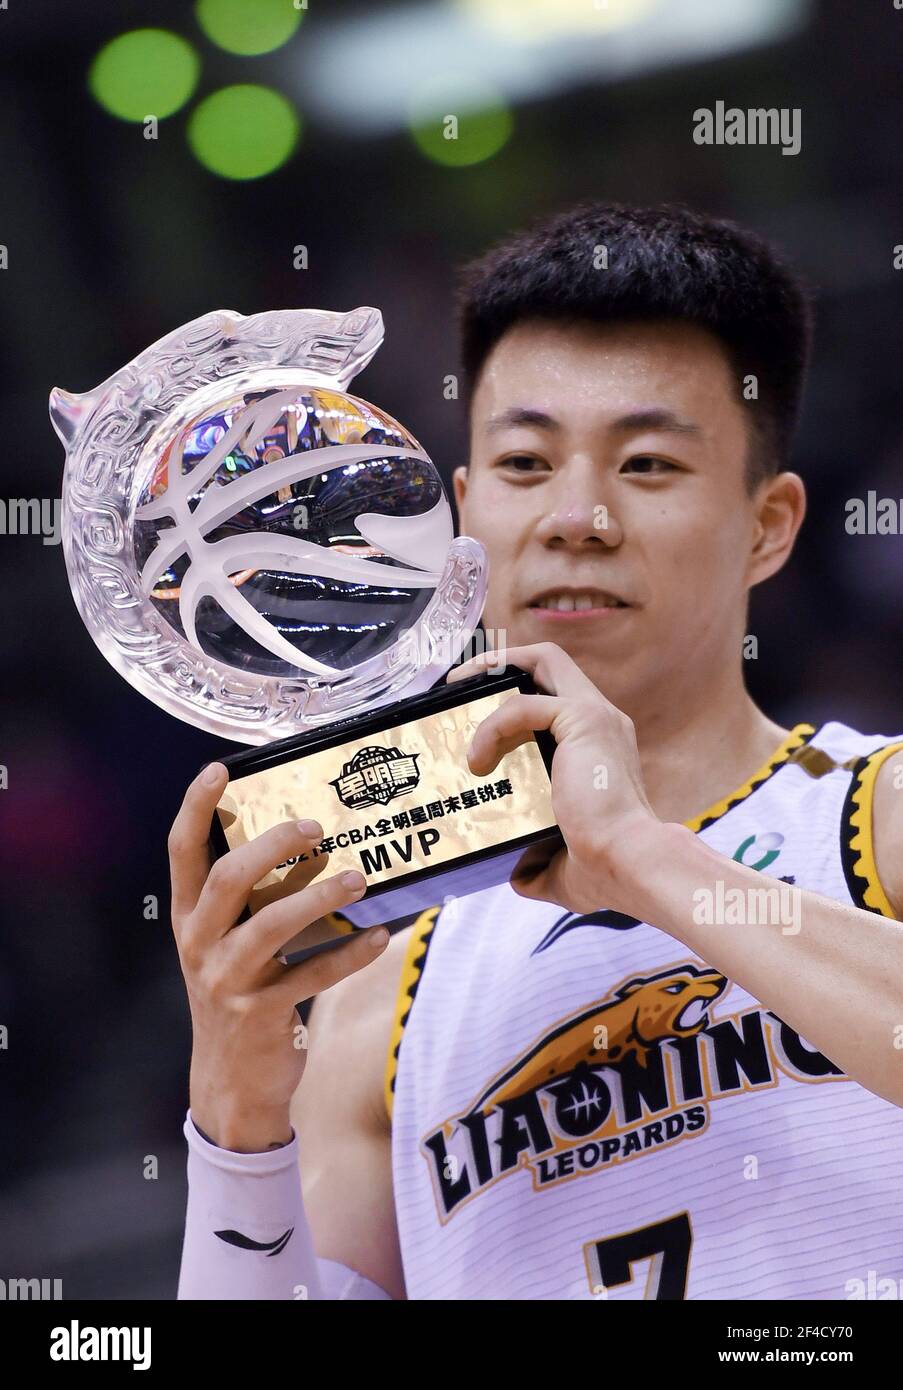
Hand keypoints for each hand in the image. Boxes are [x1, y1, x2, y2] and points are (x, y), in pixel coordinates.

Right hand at [168, 763, 388, 1151]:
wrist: (230, 1086)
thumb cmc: (239, 999)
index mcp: (189, 919)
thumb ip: (251, 903)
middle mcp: (200, 944)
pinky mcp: (262, 1014)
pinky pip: (311, 976)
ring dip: (319, 897)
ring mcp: (227, 981)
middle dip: (273, 846)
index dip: (195, 808)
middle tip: (316, 827)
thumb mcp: (227, 947)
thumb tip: (308, 846)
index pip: (182, 852)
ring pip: (270, 925)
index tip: (219, 770)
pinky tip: (380, 937)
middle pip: (228, 878)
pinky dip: (350, 955)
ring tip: (360, 878)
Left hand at [447, 642, 658, 914]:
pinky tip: (478, 759)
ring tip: (457, 697)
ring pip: (543, 659)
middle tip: (460, 687)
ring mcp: (596, 715)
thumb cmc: (605, 869)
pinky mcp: (584, 720)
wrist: (629, 866)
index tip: (475, 716)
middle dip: (500, 661)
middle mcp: (603, 720)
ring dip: (494, 670)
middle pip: (550, 660)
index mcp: (599, 746)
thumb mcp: (561, 865)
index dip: (513, 694)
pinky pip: (523, 705)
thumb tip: (519, 876)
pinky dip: (493, 726)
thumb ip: (538, 864)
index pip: (554, 696)